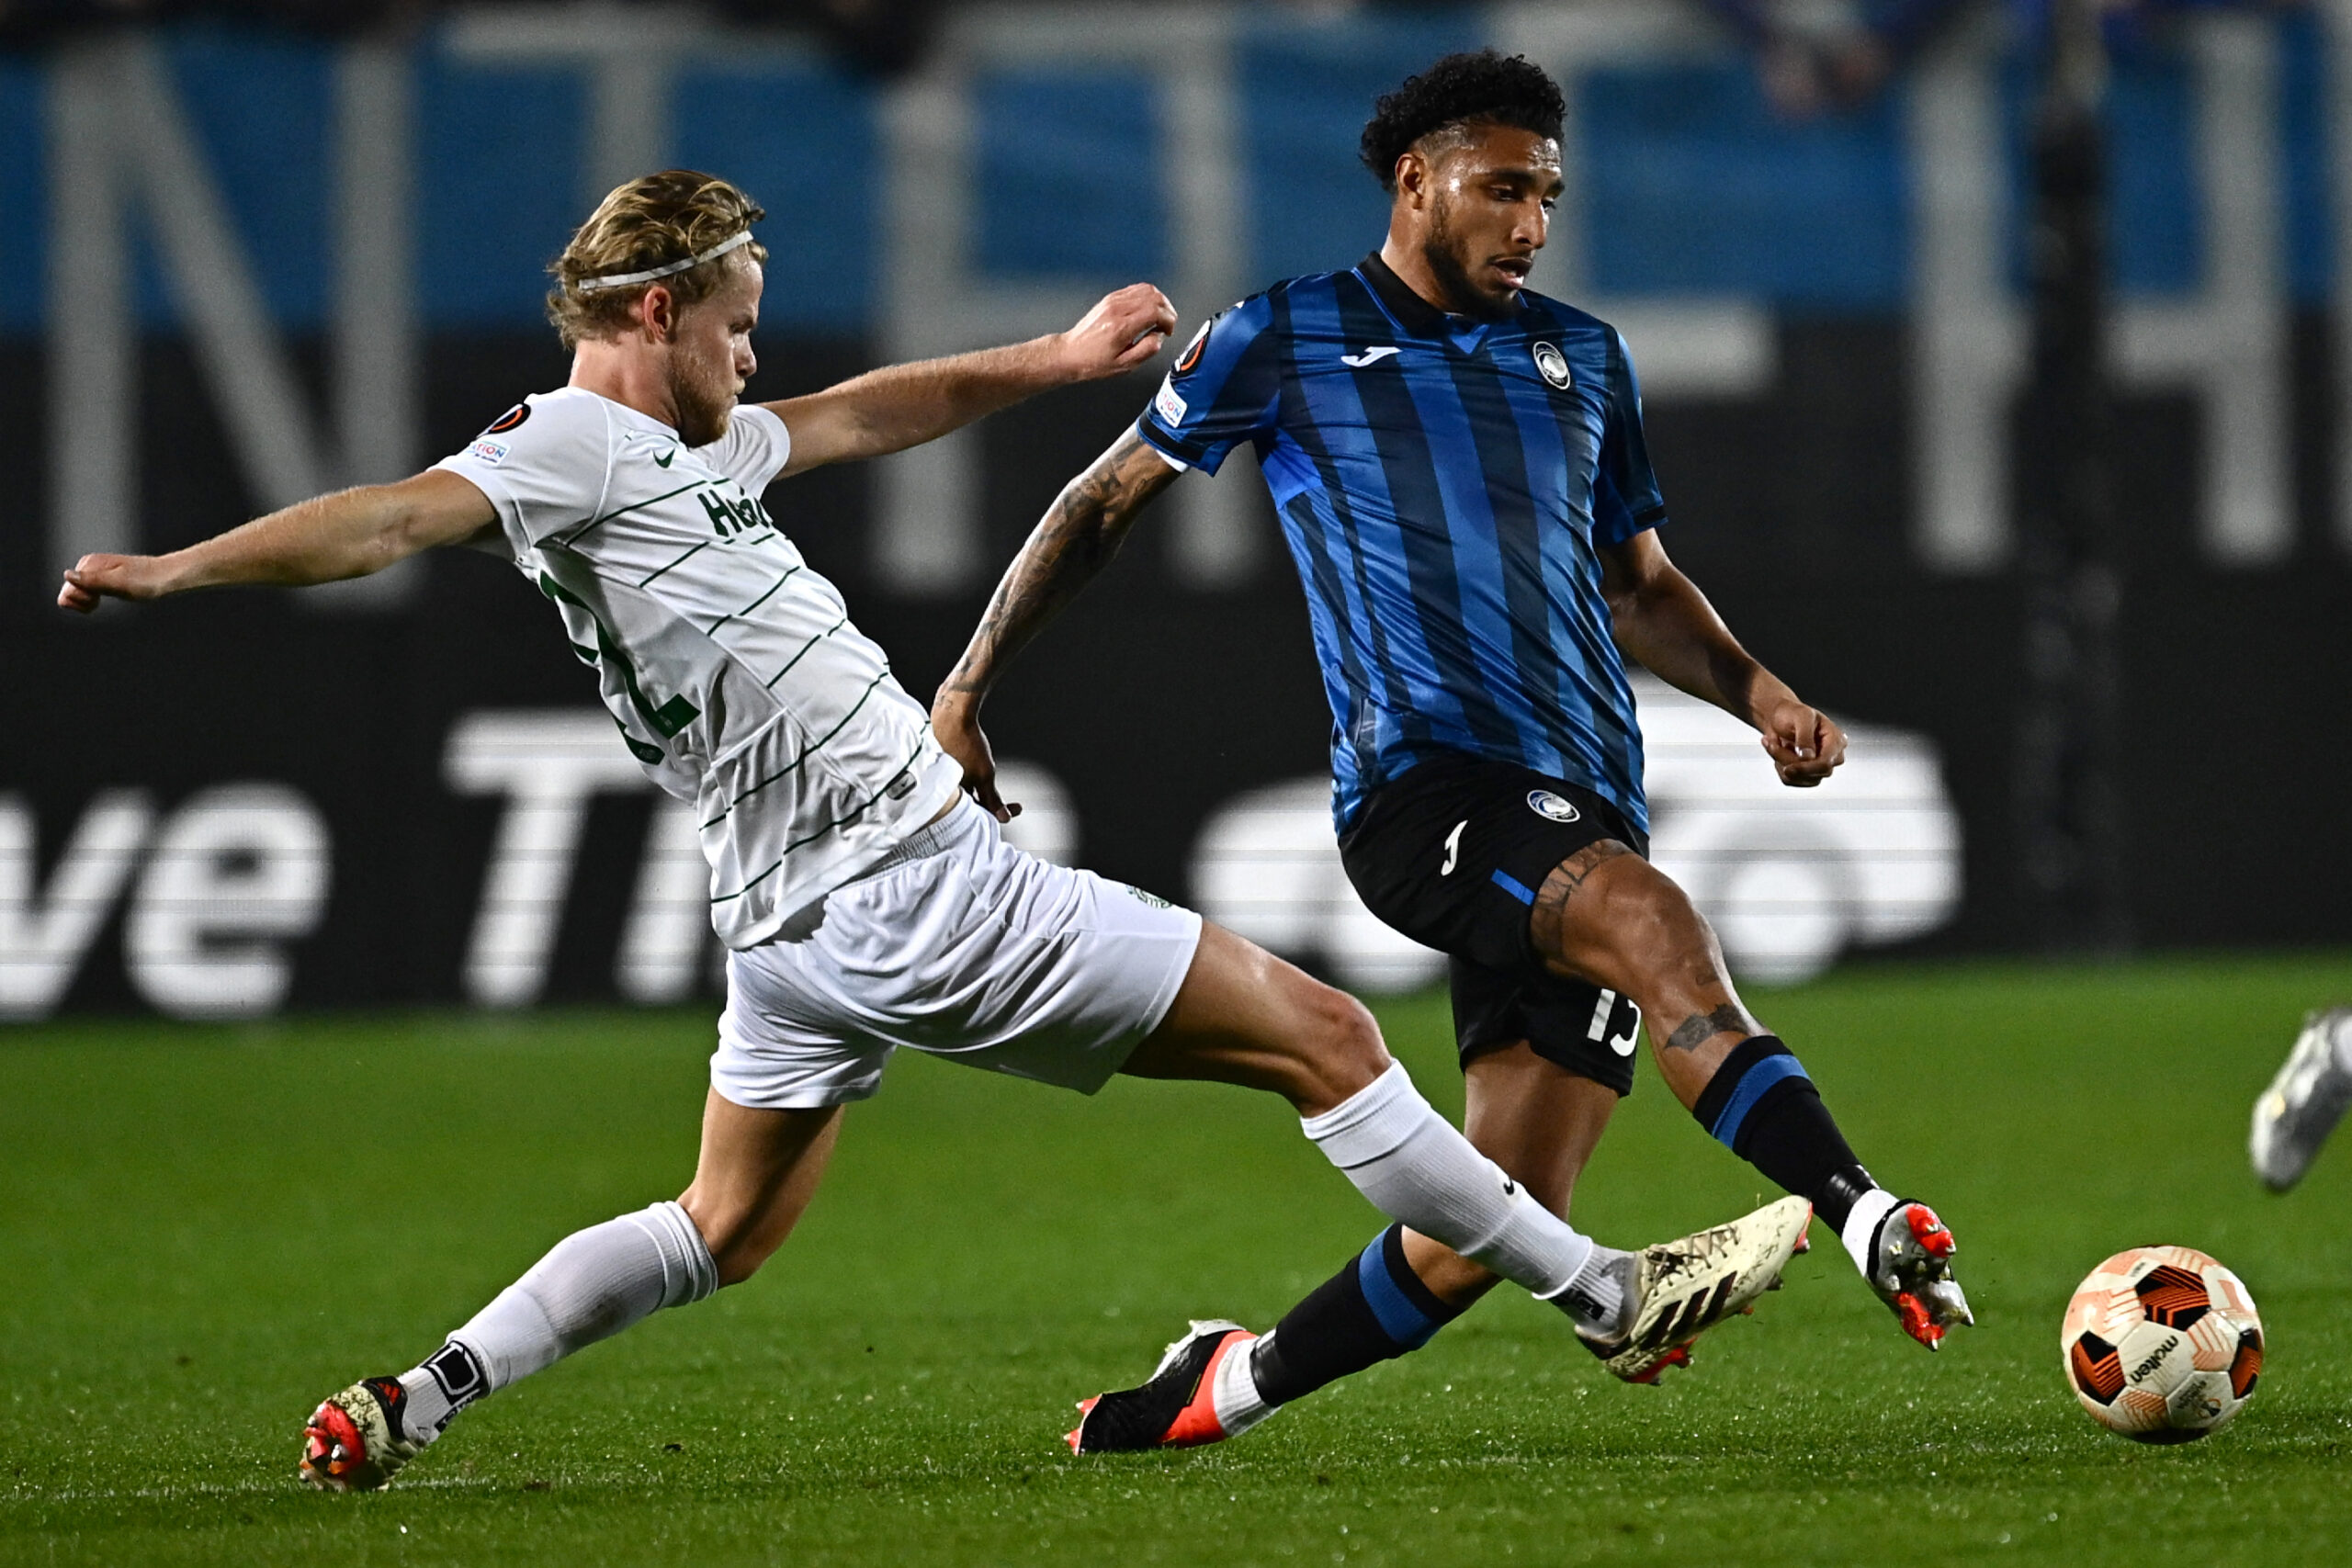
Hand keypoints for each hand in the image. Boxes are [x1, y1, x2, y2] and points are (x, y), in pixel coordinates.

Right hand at [58, 553, 172, 613]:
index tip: (99, 599)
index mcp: (89, 564)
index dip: (81, 600)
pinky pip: (85, 593)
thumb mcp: (119, 583)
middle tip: (104, 599)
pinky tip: (105, 598)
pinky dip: (92, 600)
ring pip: (76, 594)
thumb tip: (67, 575)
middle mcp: (88, 565)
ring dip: (88, 601)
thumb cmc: (146, 581)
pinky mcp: (102, 579)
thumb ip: (92, 580)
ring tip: (107, 597)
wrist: (167, 576)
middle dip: (83, 601)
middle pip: (69, 592)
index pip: (67, 591)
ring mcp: (94, 572)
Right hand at [930, 692, 1021, 823]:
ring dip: (985, 794)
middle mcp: (944, 790)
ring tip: (995, 787)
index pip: (978, 814)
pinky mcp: (944, 768)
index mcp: (951, 795)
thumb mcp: (984, 774)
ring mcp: (943, 778)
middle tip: (1012, 804)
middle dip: (994, 805)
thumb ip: (992, 799)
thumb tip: (1003, 819)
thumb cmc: (966, 743)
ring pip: (967, 794)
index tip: (1016, 809)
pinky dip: (974, 783)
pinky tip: (980, 773)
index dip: (1000, 813)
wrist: (951, 716)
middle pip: (972, 806)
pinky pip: (961, 782)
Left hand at [1054, 283, 1177, 381]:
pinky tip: (1148, 310)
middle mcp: (1117, 309)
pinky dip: (1147, 297)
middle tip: (1167, 324)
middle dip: (1167, 309)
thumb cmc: (1094, 362)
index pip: (1155, 311)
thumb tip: (1159, 337)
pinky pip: (1135, 289)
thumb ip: (1147, 350)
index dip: (1168, 319)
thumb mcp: (1124, 366)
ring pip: (1146, 289)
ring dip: (1159, 301)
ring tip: (1159, 317)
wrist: (1071, 353)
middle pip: (1154, 296)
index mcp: (1121, 327)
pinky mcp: (1110, 298)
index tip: (1168, 330)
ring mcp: (1112, 301)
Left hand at [1756, 697, 1845, 786]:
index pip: (1826, 764)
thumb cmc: (1792, 713)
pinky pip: (1790, 781)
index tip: (1788, 768)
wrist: (1778, 717)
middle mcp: (1831, 756)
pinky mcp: (1806, 775)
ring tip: (1773, 743)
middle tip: (1772, 743)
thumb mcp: (1801, 716)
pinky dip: (1778, 767)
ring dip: (1780, 761)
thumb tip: (1808, 757)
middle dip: (1788, 759)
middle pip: (1813, 773)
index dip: (1807, 768)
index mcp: (1836, 740)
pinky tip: (1777, 751)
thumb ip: (1805, 736)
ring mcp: (1819, 767)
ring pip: (1800, 779)